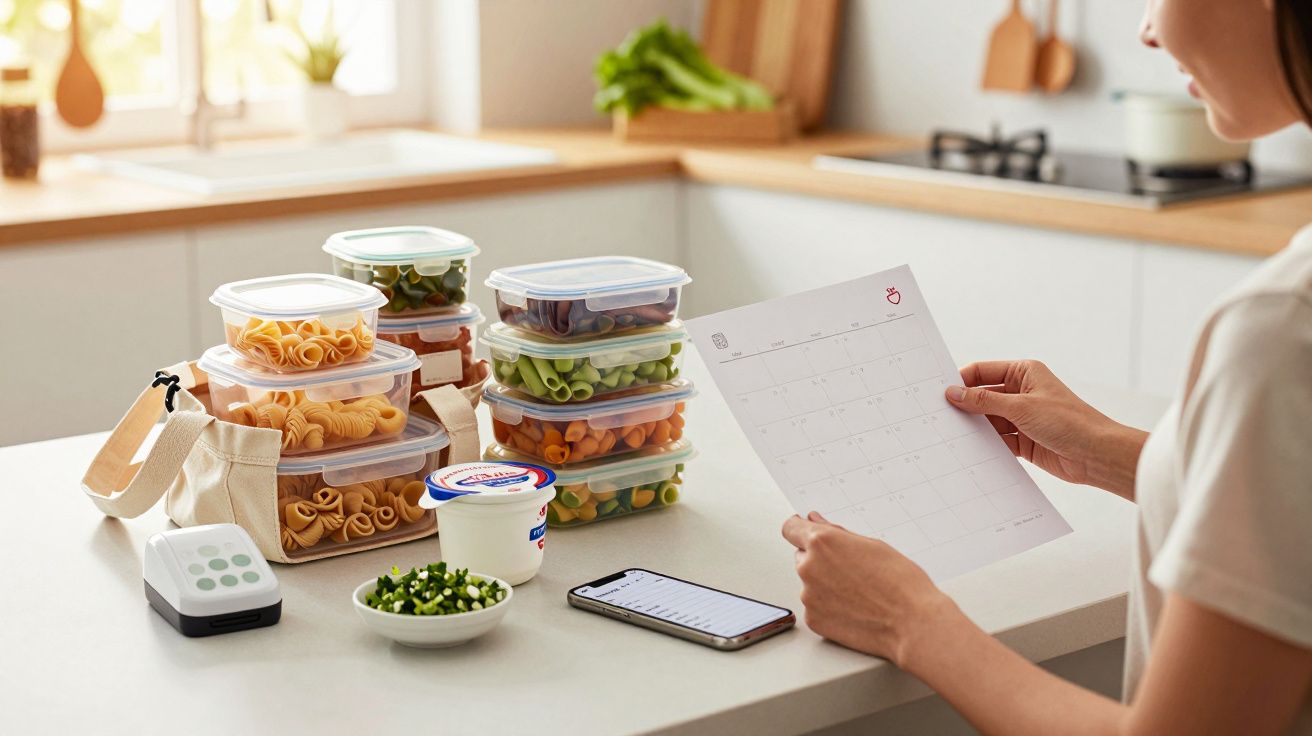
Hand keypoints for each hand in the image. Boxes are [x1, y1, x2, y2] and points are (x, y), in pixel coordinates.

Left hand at [781, 512, 961, 665]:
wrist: (912, 623)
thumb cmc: (900, 583)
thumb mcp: (873, 545)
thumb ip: (838, 533)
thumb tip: (817, 522)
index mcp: (822, 542)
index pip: (791, 528)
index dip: (800, 529)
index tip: (806, 531)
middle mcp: (808, 567)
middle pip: (802, 556)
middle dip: (820, 559)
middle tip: (850, 569)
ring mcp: (808, 596)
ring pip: (810, 582)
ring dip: (825, 584)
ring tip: (858, 592)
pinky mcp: (813, 619)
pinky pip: (815, 606)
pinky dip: (829, 606)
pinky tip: (854, 609)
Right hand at [944, 360, 1146, 497]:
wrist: (1097, 455)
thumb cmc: (1070, 422)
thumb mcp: (1021, 407)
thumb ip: (984, 402)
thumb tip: (954, 393)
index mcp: (1024, 373)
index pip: (983, 372)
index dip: (962, 381)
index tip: (941, 393)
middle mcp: (1022, 392)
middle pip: (983, 397)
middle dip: (965, 407)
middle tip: (941, 417)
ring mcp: (1022, 417)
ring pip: (988, 420)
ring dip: (975, 428)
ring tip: (953, 436)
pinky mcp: (1023, 440)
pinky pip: (997, 440)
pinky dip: (986, 445)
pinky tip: (971, 450)